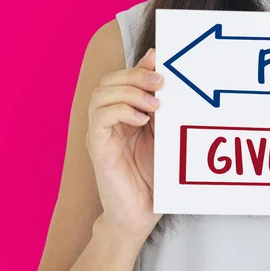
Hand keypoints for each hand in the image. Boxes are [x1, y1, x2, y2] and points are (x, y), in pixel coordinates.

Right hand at [86, 47, 162, 240]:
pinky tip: (142, 121)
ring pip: (101, 95)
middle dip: (135, 74)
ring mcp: (101, 133)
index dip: (139, 64)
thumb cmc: (155, 174)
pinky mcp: (97, 149)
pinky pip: (99, 120)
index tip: (162, 59)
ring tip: (155, 104)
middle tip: (161, 82)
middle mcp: (108, 119)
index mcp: (124, 113)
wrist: (142, 213)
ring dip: (130, 91)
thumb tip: (169, 77)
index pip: (122, 76)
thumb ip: (163, 107)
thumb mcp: (165, 134)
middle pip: (109, 81)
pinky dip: (121, 111)